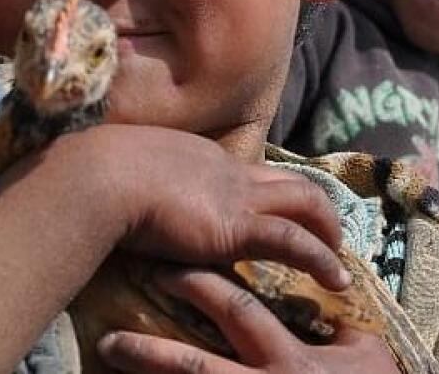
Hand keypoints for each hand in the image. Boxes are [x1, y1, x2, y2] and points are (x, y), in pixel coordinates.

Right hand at [86, 124, 350, 291]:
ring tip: (340, 257)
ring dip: (327, 229)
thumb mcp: (124, 173)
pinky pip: (294, 240)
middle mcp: (227, 170)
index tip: (283, 207)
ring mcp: (236, 195)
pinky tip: (337, 279)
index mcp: (202, 159)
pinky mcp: (236, 225)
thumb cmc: (97, 177)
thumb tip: (127, 198)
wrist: (99, 176)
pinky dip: (322, 258)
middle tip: (330, 230)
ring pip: (304, 204)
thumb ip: (139, 185)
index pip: (251, 172)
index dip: (273, 190)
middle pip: (288, 181)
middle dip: (315, 204)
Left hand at [97, 265, 398, 372]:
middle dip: (151, 351)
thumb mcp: (365, 353)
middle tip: (110, 336)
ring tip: (110, 365)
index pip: (238, 312)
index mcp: (291, 359)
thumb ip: (334, 320)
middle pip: (196, 367)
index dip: (200, 289)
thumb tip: (308, 288)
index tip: (165, 272)